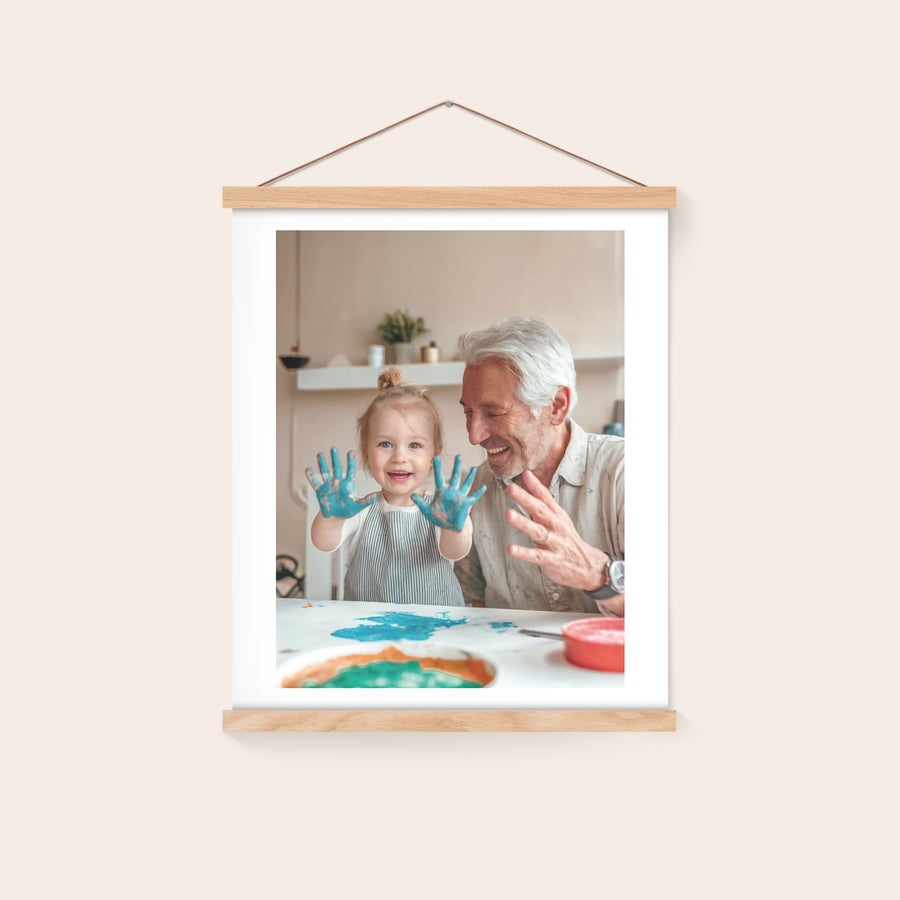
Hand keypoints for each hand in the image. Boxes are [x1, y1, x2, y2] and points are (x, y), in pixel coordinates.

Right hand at [305, 448, 375, 518]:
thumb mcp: (358, 506)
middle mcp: (337, 482)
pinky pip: (315, 483)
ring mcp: (328, 486)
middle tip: (333, 448)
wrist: (336, 516)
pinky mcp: (321, 492)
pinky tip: (307, 470)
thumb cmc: (347, 510)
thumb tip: (375, 496)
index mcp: (347, 484)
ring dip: (322, 464)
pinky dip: (311, 477)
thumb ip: (366, 501)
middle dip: (335, 458)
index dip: (350, 462)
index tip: (351, 452)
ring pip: (325, 473)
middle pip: (336, 468)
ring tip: (320, 454)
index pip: (350, 471)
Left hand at [412, 455, 485, 531]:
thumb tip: (412, 496)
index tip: (437, 457)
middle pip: (455, 476)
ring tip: (473, 468)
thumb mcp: (428, 511)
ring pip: (465, 484)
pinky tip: (483, 487)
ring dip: (470, 477)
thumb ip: (421, 503)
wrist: (449, 526)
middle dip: (456, 466)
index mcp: (441, 492)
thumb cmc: (439, 518)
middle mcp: (451, 492)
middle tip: (458, 455)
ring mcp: (460, 497)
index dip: (438, 468)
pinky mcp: (466, 503)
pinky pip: (473, 497)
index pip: (439, 477)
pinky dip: (479, 492)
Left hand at [505, 470, 613, 591]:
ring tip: (508, 514)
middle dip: (525, 499)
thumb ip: (544, 500)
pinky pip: (536, 556)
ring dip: (523, 522)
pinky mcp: (551, 559)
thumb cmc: (567, 539)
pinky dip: (524, 553)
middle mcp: (556, 526)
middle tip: (511, 488)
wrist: (588, 565)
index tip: (525, 474)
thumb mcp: (559, 517)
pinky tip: (511, 549)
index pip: (546, 498)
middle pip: (540, 510)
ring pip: (537, 531)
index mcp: (557, 515)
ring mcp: (554, 543)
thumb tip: (529, 478)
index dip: (536, 486)